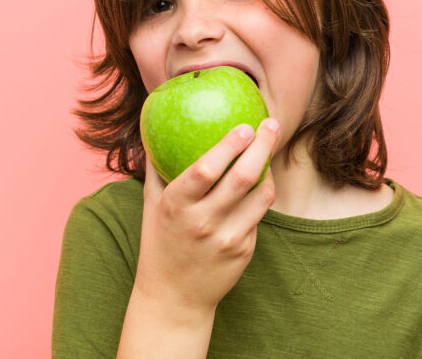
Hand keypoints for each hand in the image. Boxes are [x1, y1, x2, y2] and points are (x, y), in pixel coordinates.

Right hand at [133, 118, 278, 314]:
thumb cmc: (159, 241)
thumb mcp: (150, 204)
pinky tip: (261, 180)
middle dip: (262, 145)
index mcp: (177, 205)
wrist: (174, 297)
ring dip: (269, 168)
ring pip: (262, 196)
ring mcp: (227, 238)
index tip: (244, 126)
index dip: (229, 145)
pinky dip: (262, 193)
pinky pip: (259, 214)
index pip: (206, 169)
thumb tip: (155, 128)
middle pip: (242, 177)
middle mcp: (203, 222)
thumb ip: (155, 167)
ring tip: (269, 149)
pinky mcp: (244, 251)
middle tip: (271, 124)